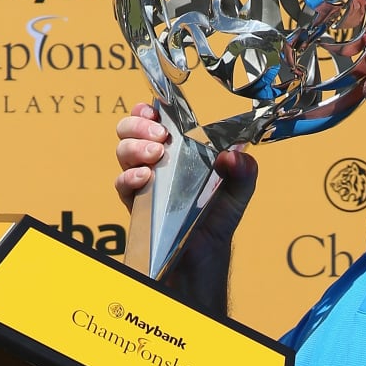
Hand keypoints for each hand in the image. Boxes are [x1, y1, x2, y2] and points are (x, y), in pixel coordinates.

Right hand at [114, 102, 257, 311]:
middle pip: (130, 128)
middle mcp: (157, 161)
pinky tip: (144, 179)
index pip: (156, 118)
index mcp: (179, 150)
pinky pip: (122, 184)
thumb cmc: (217, 219)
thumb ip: (244, 171)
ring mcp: (143, 181)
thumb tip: (235, 155)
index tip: (155, 110)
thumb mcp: (239, 191)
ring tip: (155, 155)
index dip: (149, 109)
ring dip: (135, 146)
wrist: (203, 256)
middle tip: (159, 135)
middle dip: (139, 124)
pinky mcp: (135, 203)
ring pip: (122, 151)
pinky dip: (129, 177)